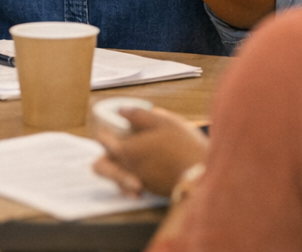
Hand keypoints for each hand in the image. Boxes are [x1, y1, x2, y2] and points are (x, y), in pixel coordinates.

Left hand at [94, 106, 208, 196]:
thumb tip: (121, 110)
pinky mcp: (148, 190)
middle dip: (105, 155)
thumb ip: (138, 115)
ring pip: (114, 178)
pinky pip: (129, 187)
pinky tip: (146, 169)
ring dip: (117, 169)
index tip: (113, 122)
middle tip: (119, 144)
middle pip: (100, 165)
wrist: (201, 174)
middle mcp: (126, 168)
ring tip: (134, 157)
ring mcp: (136, 182)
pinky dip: (132, 180)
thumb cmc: (183, 145)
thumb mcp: (163, 121)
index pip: (101, 138)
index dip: (104, 127)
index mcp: (126, 149)